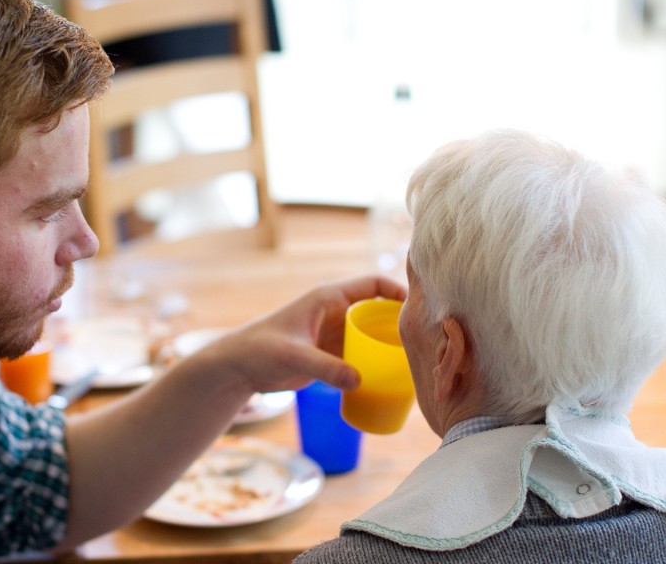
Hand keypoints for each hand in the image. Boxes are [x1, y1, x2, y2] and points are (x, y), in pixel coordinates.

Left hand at [183, 275, 406, 394]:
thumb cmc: (260, 350)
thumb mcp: (293, 356)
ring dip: (391, 345)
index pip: (372, 285)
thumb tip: (359, 381)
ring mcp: (334, 333)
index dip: (397, 290)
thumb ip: (325, 368)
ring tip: (416, 361)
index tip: (421, 306)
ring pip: (372, 334)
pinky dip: (377, 363)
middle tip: (426, 340)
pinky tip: (392, 378)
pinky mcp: (331, 354)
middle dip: (401, 322)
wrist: (239, 367)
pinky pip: (362, 355)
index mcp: (328, 298)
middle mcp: (335, 312)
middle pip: (378, 311)